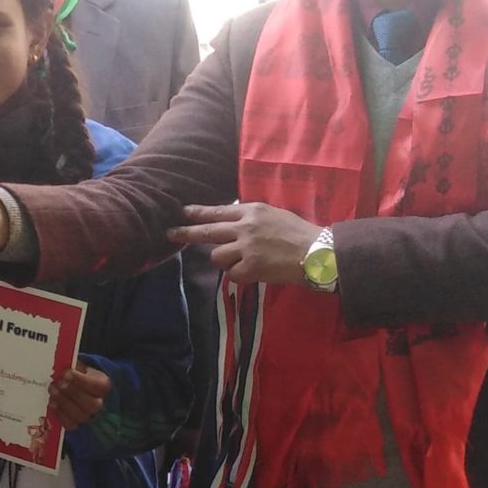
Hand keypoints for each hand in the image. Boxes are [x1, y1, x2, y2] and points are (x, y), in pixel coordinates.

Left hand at [48, 364, 112, 430]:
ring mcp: (88, 415)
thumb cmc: (76, 373)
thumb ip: (71, 366)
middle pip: (91, 404)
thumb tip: (59, 367)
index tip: (66, 373)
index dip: (81, 381)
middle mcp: (99, 403)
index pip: (97, 386)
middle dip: (72, 393)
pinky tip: (52, 403)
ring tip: (53, 391)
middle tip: (58, 383)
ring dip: (64, 403)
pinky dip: (60, 414)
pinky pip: (70, 424)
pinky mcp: (77, 423)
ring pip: (80, 415)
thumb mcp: (77, 365)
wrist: (75, 384)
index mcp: (103, 385)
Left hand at [170, 203, 323, 285]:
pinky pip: (232, 274)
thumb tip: (234, 223)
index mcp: (252, 211)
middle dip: (186, 233)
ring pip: (217, 256)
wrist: (317, 252)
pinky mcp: (250, 267)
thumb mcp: (274, 215)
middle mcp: (245, 227)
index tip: (184, 212)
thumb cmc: (300, 234)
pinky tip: (254, 272)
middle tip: (170, 233)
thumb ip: (252, 219)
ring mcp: (246, 247)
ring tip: (244, 262)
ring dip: (225, 261)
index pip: (218, 211)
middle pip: (207, 231)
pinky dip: (240, 276)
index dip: (199, 213)